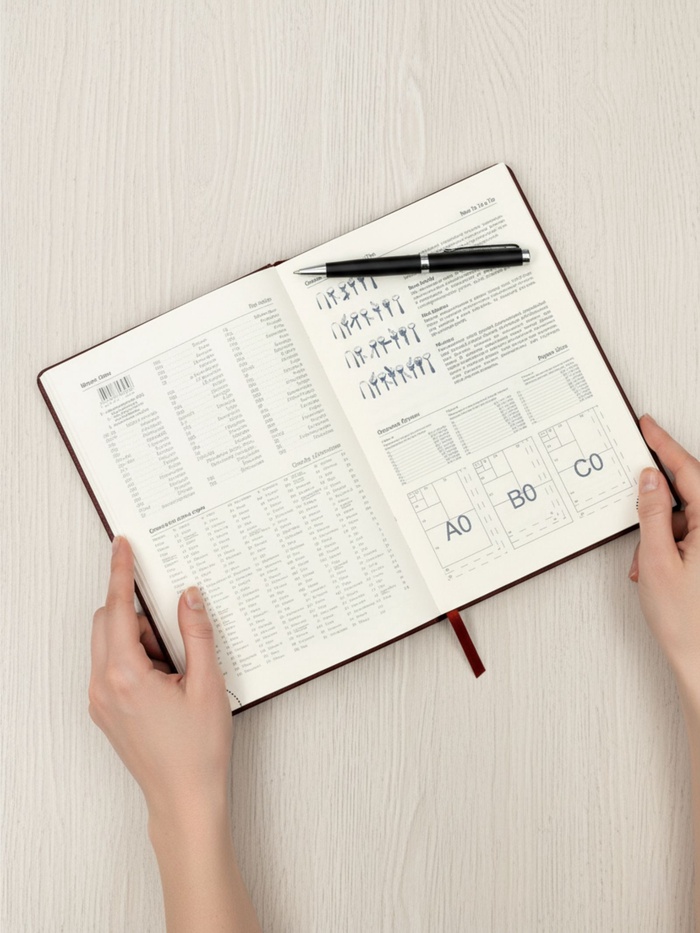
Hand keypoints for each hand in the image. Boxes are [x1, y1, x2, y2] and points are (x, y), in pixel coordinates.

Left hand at [88, 536, 232, 824]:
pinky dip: (137, 661)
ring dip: (141, 642)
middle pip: (109, 622)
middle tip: (177, 637)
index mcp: (126, 675)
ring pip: (111, 645)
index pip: (118, 608)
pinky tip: (169, 683)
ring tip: (178, 673)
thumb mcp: (208, 684)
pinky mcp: (106, 711)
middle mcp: (103, 686)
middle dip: (140, 617)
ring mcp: (100, 701)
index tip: (122, 547)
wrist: (185, 799)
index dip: (120, 572)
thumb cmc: (197, 751)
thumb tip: (189, 596)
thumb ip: (196, 633)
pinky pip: (113, 667)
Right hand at [629, 415, 699, 675]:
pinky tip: (657, 569)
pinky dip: (668, 546)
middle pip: (687, 494)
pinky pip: (689, 536)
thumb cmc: (688, 622)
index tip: (647, 426)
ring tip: (648, 565)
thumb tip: (647, 480)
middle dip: (656, 504)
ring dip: (660, 533)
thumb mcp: (659, 560)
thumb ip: (652, 514)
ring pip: (684, 518)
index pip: (688, 470)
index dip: (664, 445)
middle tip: (636, 504)